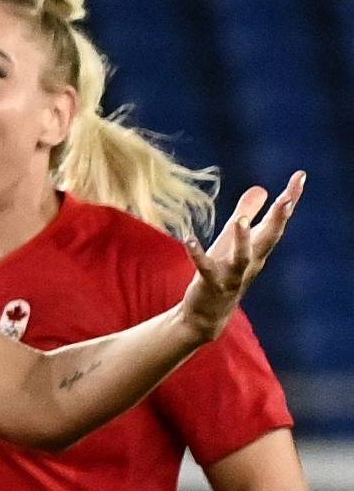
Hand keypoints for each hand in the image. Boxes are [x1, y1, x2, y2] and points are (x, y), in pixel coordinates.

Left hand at [181, 173, 303, 341]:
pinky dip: (197, 254)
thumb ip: (248, 213)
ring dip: (242, 240)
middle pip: (269, 238)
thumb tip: (261, 188)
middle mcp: (251, 262)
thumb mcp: (234, 240)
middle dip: (279, 219)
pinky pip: (205, 268)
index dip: (290, 198)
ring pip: (243, 257)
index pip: (277, 221)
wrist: (208, 314)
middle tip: (288, 198)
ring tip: (240, 220)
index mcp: (258, 249)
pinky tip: (189, 239)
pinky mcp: (211, 284)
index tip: (301, 176)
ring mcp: (233, 275)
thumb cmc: (224, 272)